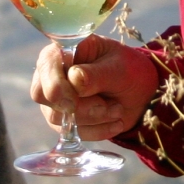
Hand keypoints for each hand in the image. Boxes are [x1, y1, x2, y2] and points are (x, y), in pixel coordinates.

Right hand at [28, 36, 159, 141]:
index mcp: (64, 50)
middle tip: (107, 105)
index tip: (73, 101)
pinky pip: (70, 132)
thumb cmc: (127, 70)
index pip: (46, 66)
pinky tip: (116, 122)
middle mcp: (52, 74)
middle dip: (78, 107)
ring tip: (118, 109)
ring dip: (93, 118)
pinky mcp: (62, 120)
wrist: (139, 92)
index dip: (55, 85)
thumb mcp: (118, 68)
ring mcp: (54, 99)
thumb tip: (74, 79)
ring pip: (57, 117)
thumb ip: (96, 74)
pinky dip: (96, 131)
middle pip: (43, 95)